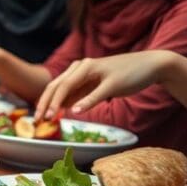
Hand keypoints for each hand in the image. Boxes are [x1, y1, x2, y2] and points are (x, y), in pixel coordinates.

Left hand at [34, 52, 169, 120]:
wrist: (150, 65)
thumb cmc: (122, 76)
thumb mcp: (96, 86)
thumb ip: (79, 94)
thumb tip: (62, 106)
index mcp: (78, 68)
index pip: (55, 85)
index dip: (43, 101)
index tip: (36, 118)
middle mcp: (83, 66)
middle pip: (57, 85)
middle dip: (45, 103)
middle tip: (37, 119)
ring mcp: (97, 71)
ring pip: (70, 86)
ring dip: (57, 102)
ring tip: (50, 116)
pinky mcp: (113, 80)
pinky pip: (95, 92)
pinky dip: (84, 102)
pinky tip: (75, 111)